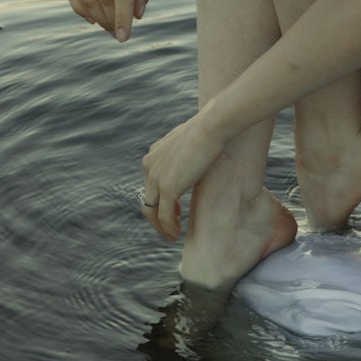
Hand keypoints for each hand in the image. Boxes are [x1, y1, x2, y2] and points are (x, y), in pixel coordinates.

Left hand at [141, 113, 224, 240]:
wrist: (213, 126)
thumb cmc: (212, 129)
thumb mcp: (194, 141)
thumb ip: (189, 153)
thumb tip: (200, 156)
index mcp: (154, 155)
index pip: (151, 185)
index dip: (161, 199)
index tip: (177, 208)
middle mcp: (150, 166)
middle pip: (147, 200)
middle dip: (158, 216)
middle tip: (173, 226)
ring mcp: (156, 178)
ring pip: (151, 212)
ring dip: (161, 227)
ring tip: (173, 235)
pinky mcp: (167, 188)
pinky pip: (164, 216)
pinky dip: (169, 228)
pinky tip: (177, 234)